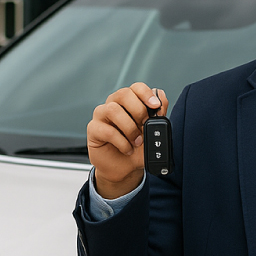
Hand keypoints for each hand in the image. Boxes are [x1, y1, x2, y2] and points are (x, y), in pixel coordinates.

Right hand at [87, 83, 168, 198]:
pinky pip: (107, 130)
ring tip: (137, 141)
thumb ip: (158, 115)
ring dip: (129, 127)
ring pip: (113, 109)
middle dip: (138, 110)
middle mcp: (114, 104)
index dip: (145, 93)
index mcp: (129, 102)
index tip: (155, 105)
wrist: (125, 168)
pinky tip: (127, 149)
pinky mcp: (93, 129)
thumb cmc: (137, 148)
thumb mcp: (152, 132)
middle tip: (145, 125)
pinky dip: (121, 142)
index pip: (136, 87)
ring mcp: (102, 116)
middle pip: (123, 94)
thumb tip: (161, 98)